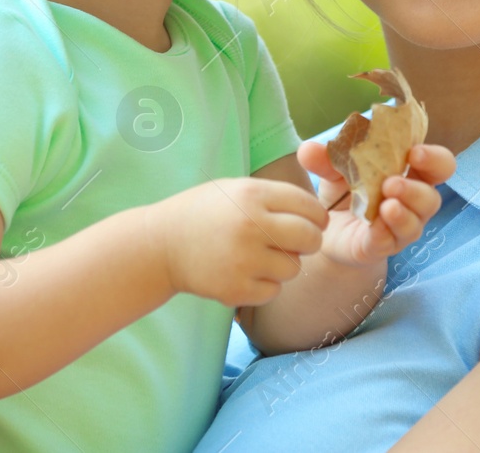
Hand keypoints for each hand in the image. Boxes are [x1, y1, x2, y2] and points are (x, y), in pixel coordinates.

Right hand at [149, 178, 326, 308]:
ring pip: (293, 268)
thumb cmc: (205, 212)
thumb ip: (275, 197)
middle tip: (297, 242)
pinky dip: (265, 285)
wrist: (160, 244)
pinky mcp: (234, 289)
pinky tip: (246, 273)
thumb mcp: (237, 189)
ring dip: (284, 264)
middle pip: (310, 239)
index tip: (313, 222)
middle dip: (309, 241)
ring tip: (260, 256)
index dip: (316, 216)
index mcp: (253, 195)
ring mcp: (242, 260)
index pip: (309, 207)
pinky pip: (273, 291)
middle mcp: (250, 226)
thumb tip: (319, 214)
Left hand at [296, 142, 455, 269]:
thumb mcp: (334, 171)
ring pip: (415, 223)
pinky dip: (383, 233)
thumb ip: (325, 159)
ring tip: (386, 205)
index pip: (438, 164)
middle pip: (432, 197)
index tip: (414, 152)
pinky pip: (389, 242)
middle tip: (392, 183)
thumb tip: (307, 149)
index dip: (433, 158)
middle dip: (416, 189)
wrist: (327, 231)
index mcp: (410, 174)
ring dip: (403, 213)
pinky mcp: (382, 248)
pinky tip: (374, 227)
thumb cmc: (344, 193)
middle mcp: (412, 203)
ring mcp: (400, 229)